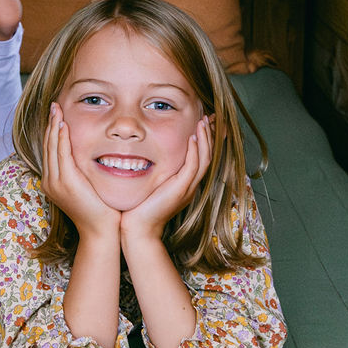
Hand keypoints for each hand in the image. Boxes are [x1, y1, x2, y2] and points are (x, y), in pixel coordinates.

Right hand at [42, 103, 121, 244]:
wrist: (101, 231)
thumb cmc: (100, 211)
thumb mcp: (87, 187)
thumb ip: (83, 171)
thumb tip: (91, 155)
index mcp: (52, 182)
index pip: (50, 150)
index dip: (52, 131)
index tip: (56, 114)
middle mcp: (49, 181)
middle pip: (47, 145)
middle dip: (50, 123)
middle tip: (54, 105)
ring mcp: (55, 182)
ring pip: (52, 147)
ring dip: (54, 126)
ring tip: (57, 109)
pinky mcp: (66, 182)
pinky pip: (61, 154)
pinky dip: (60, 138)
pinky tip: (63, 125)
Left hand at [119, 115, 212, 247]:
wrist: (137, 229)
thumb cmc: (138, 208)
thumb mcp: (149, 185)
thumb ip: (153, 172)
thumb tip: (143, 155)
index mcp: (184, 184)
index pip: (200, 158)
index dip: (205, 141)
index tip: (204, 123)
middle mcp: (189, 185)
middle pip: (207, 156)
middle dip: (210, 136)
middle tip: (210, 117)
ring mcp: (187, 188)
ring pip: (204, 159)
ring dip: (204, 139)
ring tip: (203, 122)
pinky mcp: (180, 189)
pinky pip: (192, 167)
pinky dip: (195, 151)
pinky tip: (193, 138)